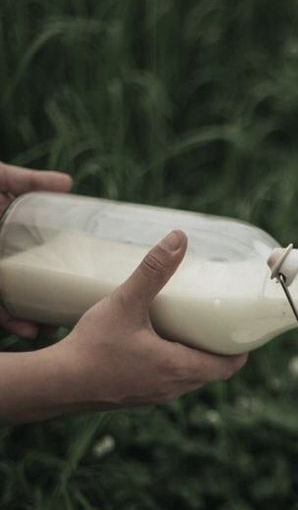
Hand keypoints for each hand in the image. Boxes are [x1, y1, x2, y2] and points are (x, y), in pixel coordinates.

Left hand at [0, 161, 72, 337]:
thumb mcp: (0, 179)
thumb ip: (31, 182)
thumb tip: (69, 183)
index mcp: (6, 237)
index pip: (35, 259)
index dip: (55, 274)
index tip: (77, 283)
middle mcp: (1, 259)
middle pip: (24, 285)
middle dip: (43, 306)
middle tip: (62, 316)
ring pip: (8, 303)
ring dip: (26, 321)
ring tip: (43, 330)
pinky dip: (9, 320)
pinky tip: (26, 329)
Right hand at [57, 229, 247, 409]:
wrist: (56, 383)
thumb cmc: (92, 347)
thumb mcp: (126, 303)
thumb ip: (152, 271)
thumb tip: (178, 239)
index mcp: (178, 369)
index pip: (227, 367)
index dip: (240, 350)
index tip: (243, 329)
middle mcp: (171, 388)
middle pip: (210, 372)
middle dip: (218, 350)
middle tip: (217, 322)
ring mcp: (153, 396)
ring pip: (187, 379)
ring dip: (194, 358)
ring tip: (190, 329)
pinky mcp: (135, 397)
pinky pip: (165, 382)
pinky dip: (171, 366)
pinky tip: (156, 344)